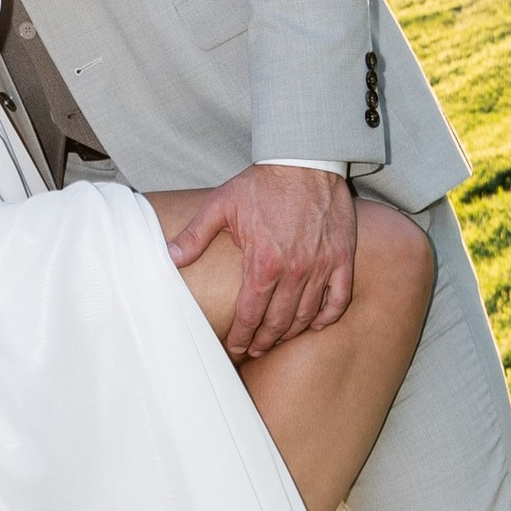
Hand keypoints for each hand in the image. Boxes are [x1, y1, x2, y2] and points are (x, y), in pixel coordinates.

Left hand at [165, 164, 360, 359]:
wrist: (305, 160)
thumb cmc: (262, 183)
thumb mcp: (221, 205)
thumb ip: (194, 235)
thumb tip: (169, 258)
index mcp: (263, 262)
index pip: (250, 314)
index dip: (241, 336)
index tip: (235, 347)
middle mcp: (294, 270)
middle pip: (278, 322)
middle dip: (263, 341)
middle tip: (253, 349)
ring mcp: (321, 266)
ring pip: (306, 315)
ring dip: (290, 332)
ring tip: (277, 339)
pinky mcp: (342, 258)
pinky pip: (338, 298)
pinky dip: (327, 317)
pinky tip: (315, 324)